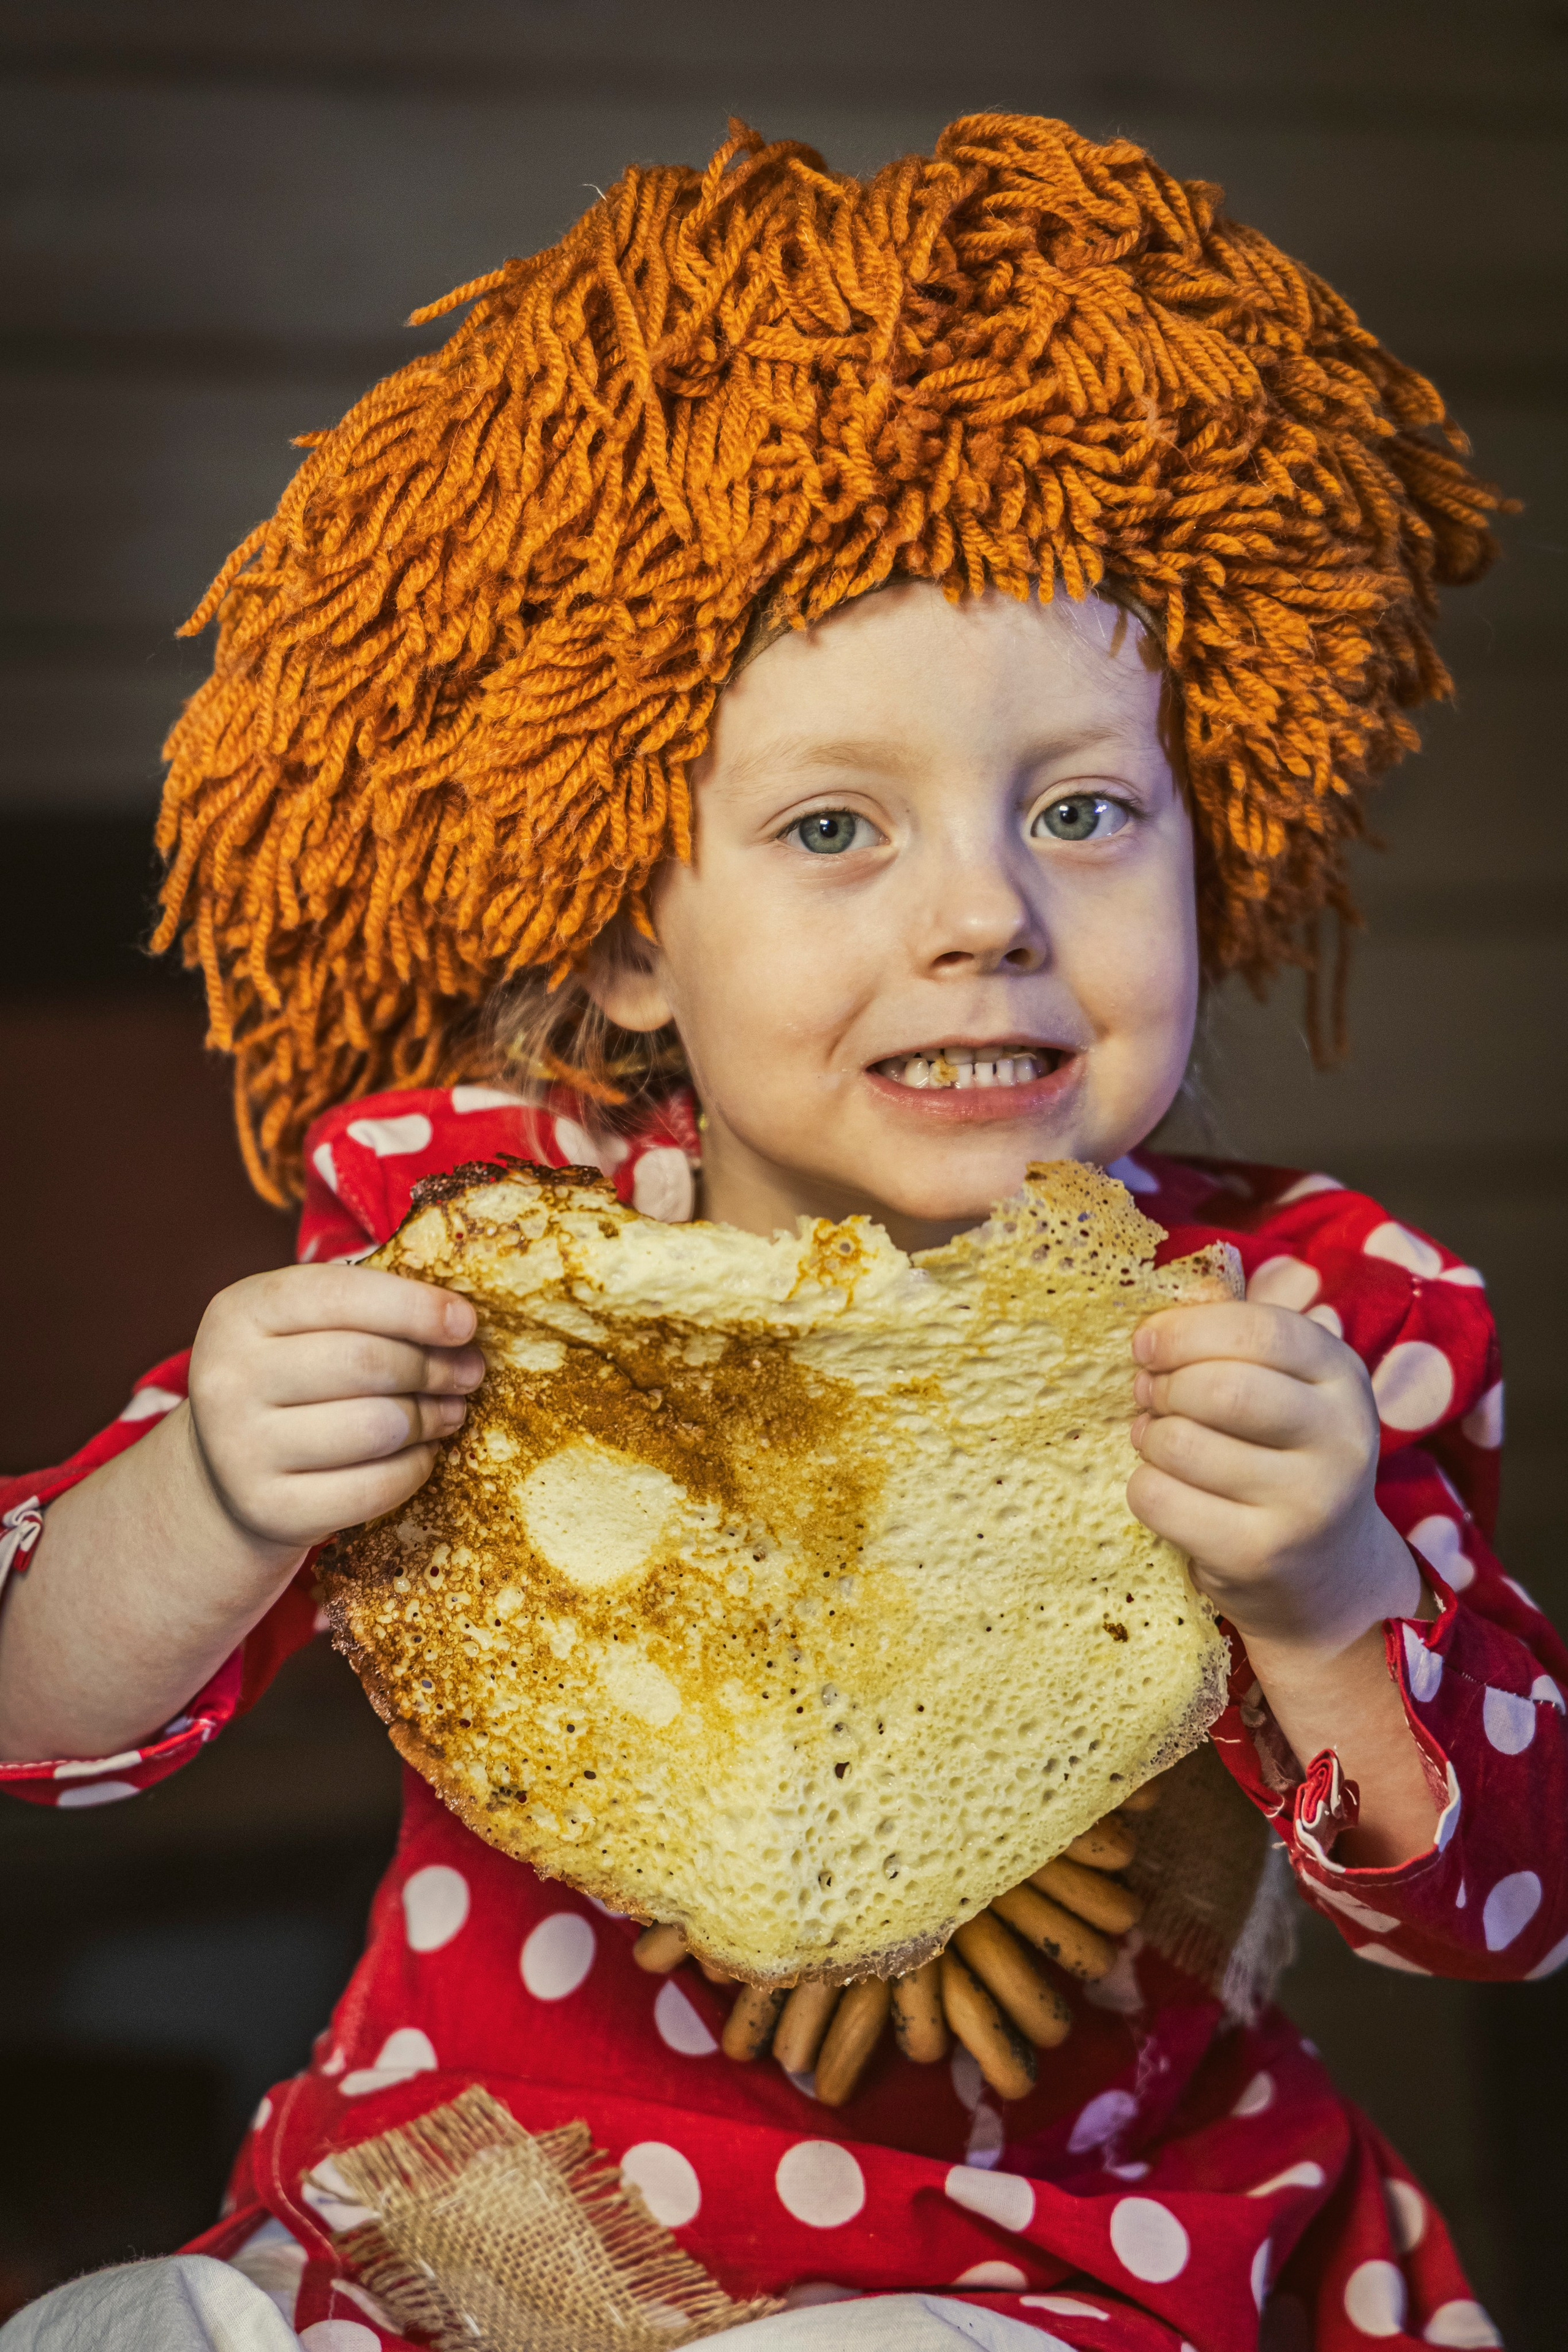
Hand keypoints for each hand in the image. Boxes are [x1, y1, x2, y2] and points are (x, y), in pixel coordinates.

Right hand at [186, 1264, 483, 1556]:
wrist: (228, 1470)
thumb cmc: (291, 1378)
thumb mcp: (306, 1326)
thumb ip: (368, 1310)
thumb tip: (460, 1321)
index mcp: (240, 1311)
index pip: (339, 1294)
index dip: (416, 1306)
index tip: (467, 1322)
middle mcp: (226, 1378)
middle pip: (366, 1362)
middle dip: (434, 1367)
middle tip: (468, 1372)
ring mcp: (240, 1450)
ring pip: (377, 1427)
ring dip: (432, 1417)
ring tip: (449, 1411)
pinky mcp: (269, 1509)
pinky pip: (374, 1487)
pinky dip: (415, 1469)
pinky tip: (419, 1453)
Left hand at [1126, 1300, 1420, 1654]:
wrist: (1328, 1572)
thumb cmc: (1286, 1456)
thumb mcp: (1289, 1388)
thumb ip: (1236, 1341)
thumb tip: (1162, 1312)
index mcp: (1342, 1376)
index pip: (1260, 1330)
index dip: (1187, 1330)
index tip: (1148, 1343)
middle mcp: (1340, 1439)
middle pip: (1219, 1388)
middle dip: (1163, 1385)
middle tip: (1149, 1393)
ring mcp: (1305, 1503)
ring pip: (1181, 1443)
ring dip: (1148, 1436)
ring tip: (1157, 1440)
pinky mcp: (1260, 1554)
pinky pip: (1161, 1499)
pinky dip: (1144, 1486)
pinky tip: (1167, 1487)